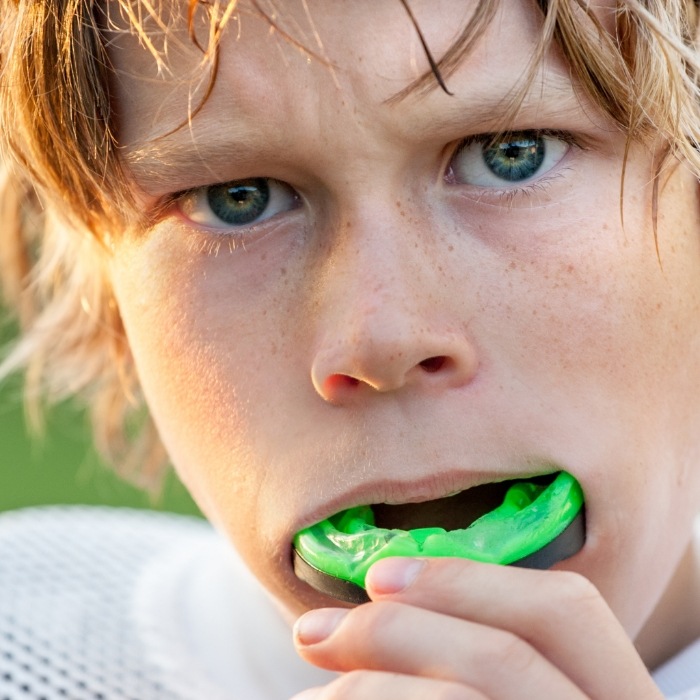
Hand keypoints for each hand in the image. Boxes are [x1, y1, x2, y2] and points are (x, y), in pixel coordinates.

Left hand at [291, 557, 663, 698]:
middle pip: (505, 655)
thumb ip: (473, 667)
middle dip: (394, 629)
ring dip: (368, 688)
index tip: (379, 577)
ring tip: (313, 697)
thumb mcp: (509, 699)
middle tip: (310, 633)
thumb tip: (375, 610)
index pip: (567, 613)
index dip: (469, 581)